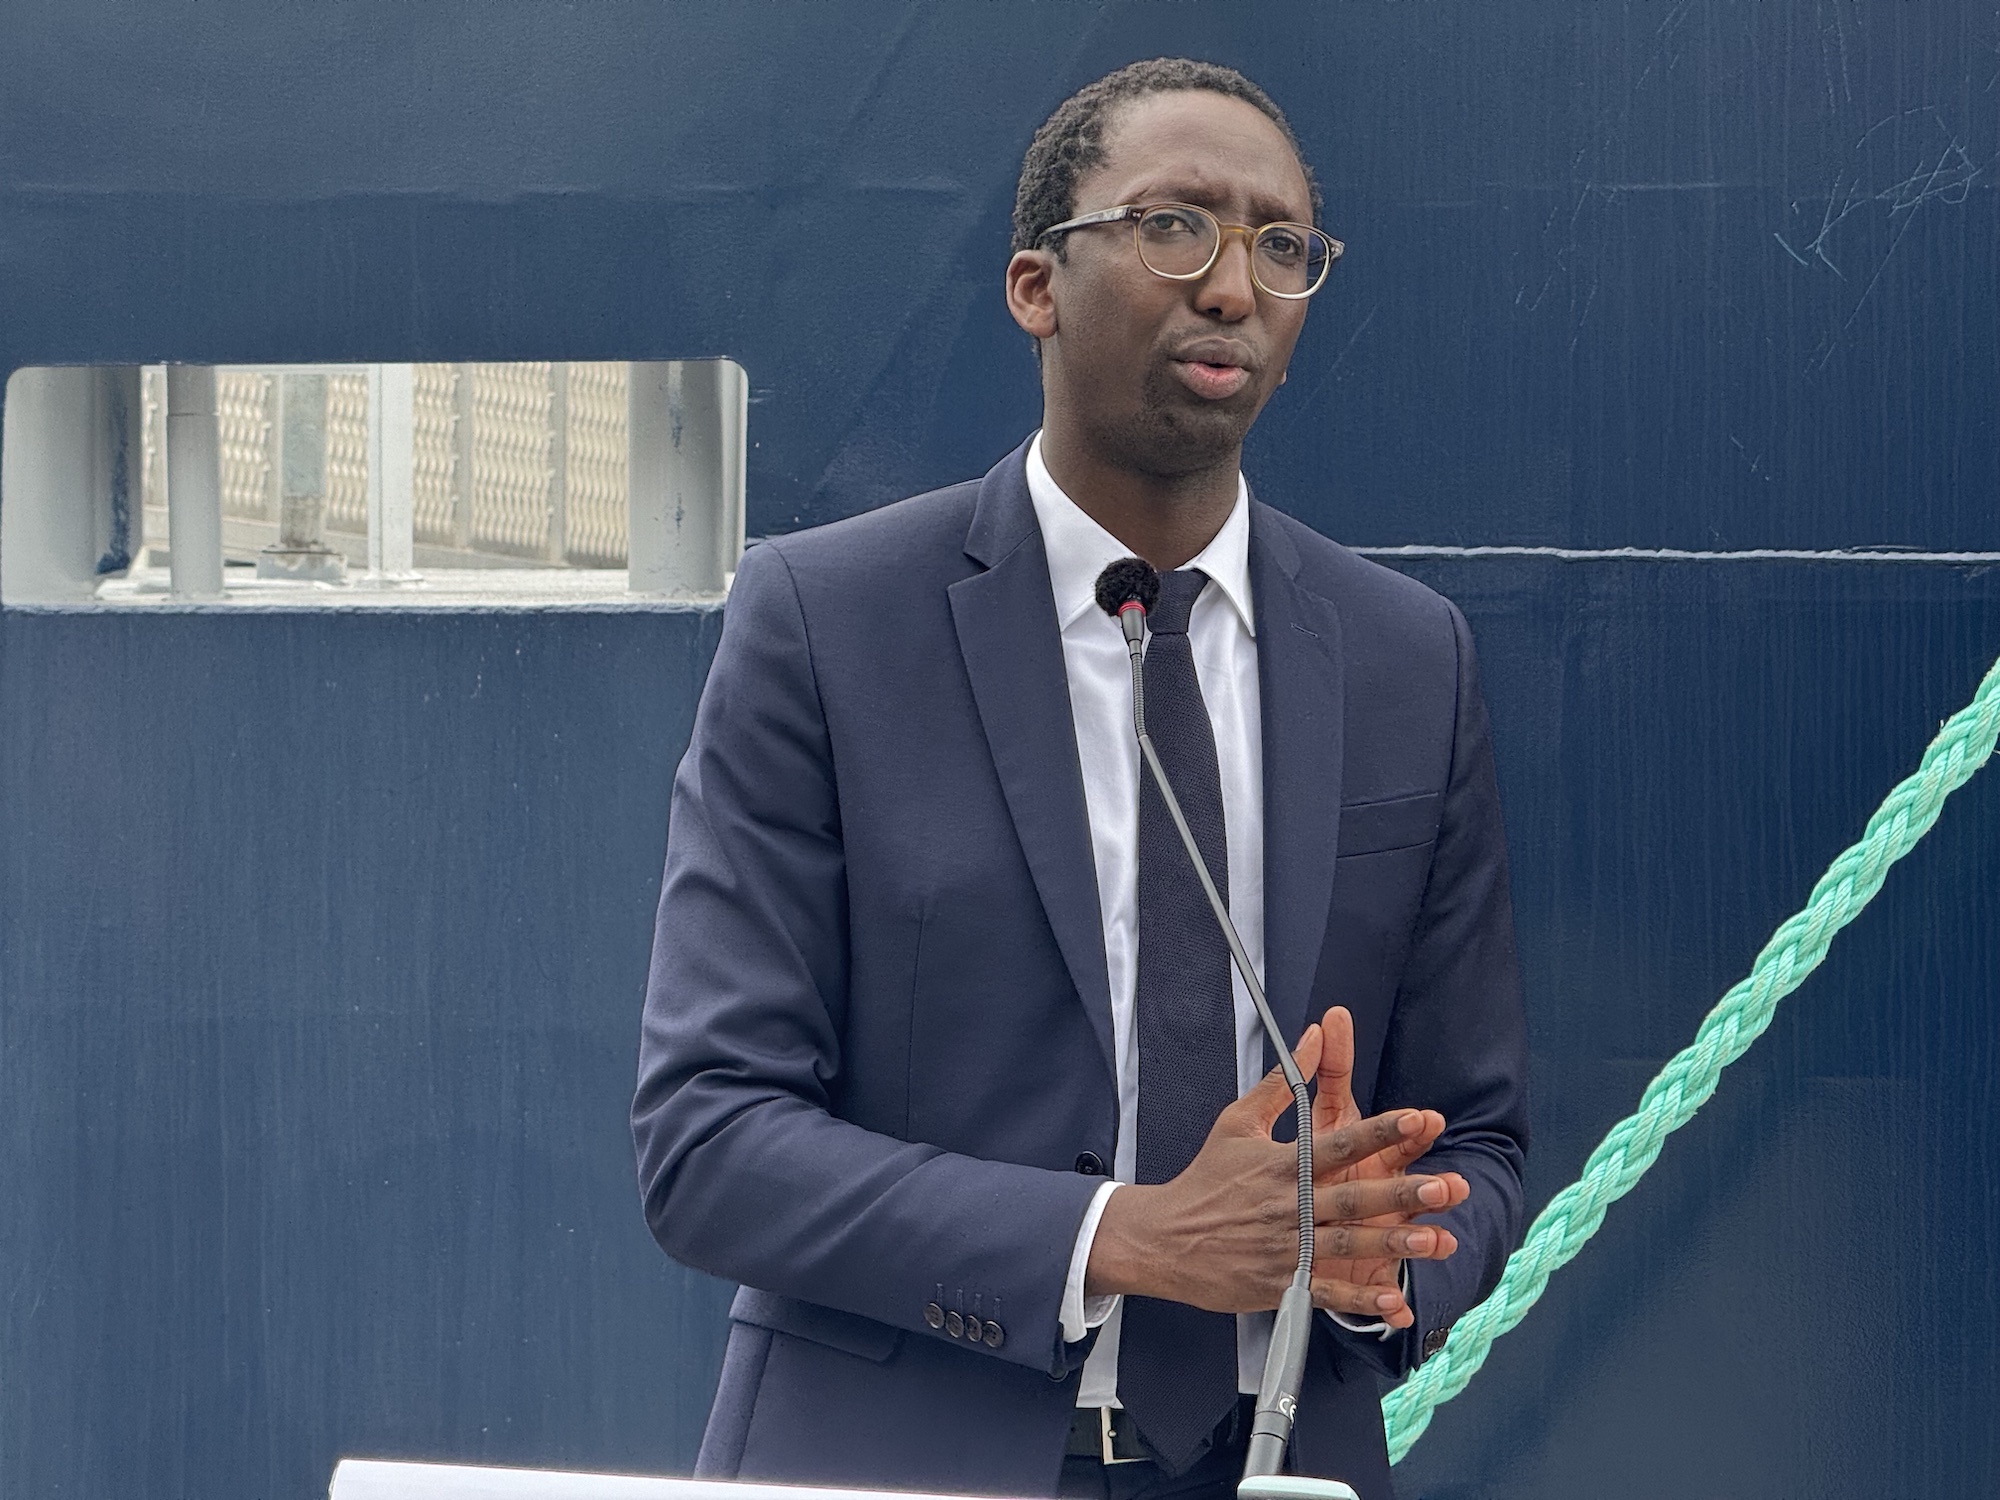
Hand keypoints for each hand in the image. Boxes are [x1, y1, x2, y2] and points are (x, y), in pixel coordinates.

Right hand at [1084, 1026, 1462, 1316]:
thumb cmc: (1206, 1178)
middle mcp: (1288, 1205)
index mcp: (1281, 1165)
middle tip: (1444, 1186)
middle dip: (1399, 1193)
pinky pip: (1326, 1293)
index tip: (1418, 1119)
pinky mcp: (1280, 1284)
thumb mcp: (1236, 1122)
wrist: (1163, 1238)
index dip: (1380, 1131)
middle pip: (1352, 1198)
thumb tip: (1312, 1035)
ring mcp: (1285, 1248)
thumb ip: (1279, 1083)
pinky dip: (1360, 1301)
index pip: (1338, 1144)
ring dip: (1392, 1244)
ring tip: (1435, 1240)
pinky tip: (1394, 1303)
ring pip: (1347, 1245)